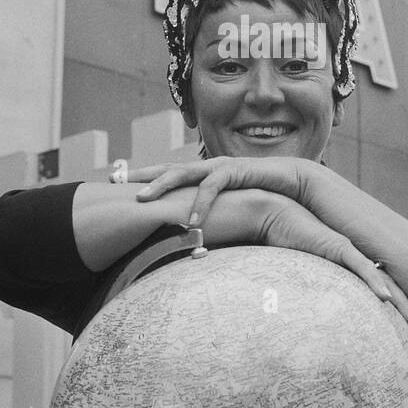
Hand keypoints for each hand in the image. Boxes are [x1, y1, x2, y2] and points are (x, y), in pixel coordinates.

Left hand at [131, 157, 313, 228]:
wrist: (295, 182)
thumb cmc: (261, 196)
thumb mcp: (229, 209)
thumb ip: (211, 219)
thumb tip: (190, 240)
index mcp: (201, 175)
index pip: (165, 175)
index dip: (142, 180)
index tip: (117, 185)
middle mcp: (206, 167)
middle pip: (165, 168)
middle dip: (138, 174)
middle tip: (112, 180)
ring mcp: (219, 167)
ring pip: (182, 173)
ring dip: (160, 186)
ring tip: (141, 201)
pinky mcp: (236, 171)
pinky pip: (213, 186)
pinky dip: (201, 203)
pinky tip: (191, 221)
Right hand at [228, 189, 407, 334]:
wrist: (272, 215)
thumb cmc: (282, 243)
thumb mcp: (298, 275)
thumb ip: (305, 293)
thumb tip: (299, 321)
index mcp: (346, 268)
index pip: (376, 292)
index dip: (393, 312)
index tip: (404, 334)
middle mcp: (353, 260)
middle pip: (387, 289)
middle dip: (407, 312)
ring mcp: (348, 252)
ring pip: (382, 281)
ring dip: (401, 303)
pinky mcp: (338, 246)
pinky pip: (360, 268)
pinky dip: (374, 284)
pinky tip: (386, 299)